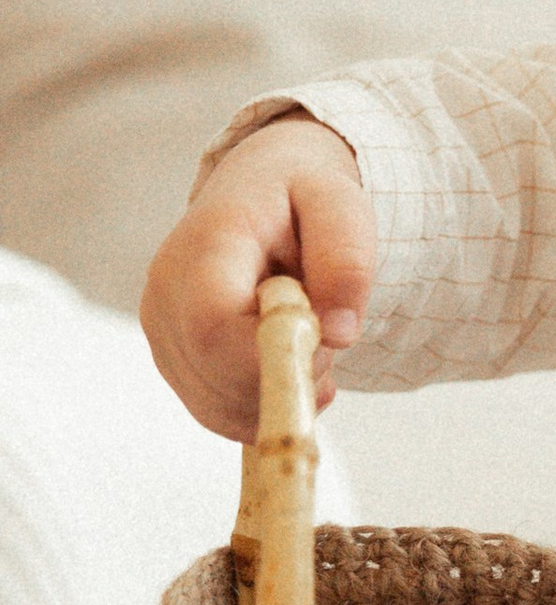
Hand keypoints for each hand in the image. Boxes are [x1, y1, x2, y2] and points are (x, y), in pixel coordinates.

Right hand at [141, 118, 374, 442]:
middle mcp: (165, 292)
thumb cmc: (302, 197)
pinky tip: (288, 365)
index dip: (272, 355)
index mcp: (204, 245)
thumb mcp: (339, 205)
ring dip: (281, 395)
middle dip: (287, 380)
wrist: (261, 191)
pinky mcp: (173, 362)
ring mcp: (161, 332)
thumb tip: (337, 333)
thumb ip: (344, 261)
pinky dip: (265, 405)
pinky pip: (219, 413)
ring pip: (219, 406)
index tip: (322, 343)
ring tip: (309, 344)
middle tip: (327, 347)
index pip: (213, 326)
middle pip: (215, 376)